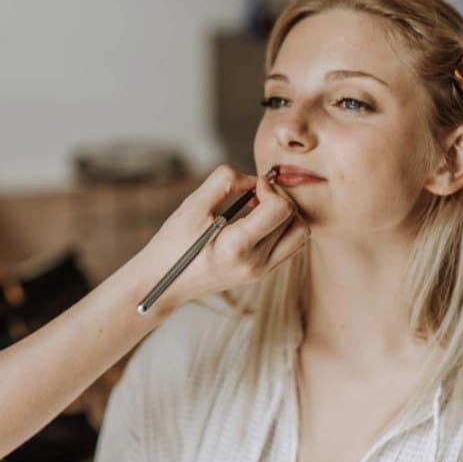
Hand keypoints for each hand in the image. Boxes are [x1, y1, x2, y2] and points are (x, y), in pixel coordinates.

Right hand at [136, 165, 307, 310]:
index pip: (279, 210)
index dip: (270, 189)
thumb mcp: (191, 207)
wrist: (163, 283)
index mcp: (236, 248)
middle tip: (255, 192)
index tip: (253, 185)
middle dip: (279, 197)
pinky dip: (283, 227)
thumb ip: (223, 182)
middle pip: (294, 220)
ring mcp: (260, 273)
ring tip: (259, 206)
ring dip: (285, 213)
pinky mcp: (261, 274)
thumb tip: (253, 178)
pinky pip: (290, 246)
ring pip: (299, 234)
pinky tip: (259, 220)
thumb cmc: (172, 245)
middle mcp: (254, 264)